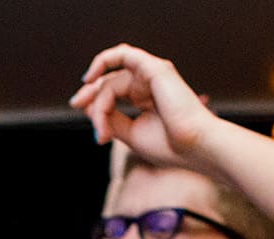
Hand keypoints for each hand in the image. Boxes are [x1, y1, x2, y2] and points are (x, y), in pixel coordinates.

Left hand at [69, 45, 221, 167]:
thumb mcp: (130, 133)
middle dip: (90, 96)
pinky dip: (103, 62)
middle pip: (108, 83)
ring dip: (100, 101)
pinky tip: (90, 78)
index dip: (96, 107)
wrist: (196, 148)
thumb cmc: (171, 146)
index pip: (112, 93)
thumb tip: (86, 106)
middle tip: (76, 106)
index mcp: (146, 97)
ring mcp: (153, 73)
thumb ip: (110, 119)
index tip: (98, 136)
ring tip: (103, 128)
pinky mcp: (155, 68)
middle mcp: (149, 82)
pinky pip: (123, 55)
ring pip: (112, 80)